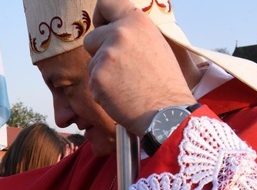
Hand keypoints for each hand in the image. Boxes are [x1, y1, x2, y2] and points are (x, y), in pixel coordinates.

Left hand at [83, 0, 195, 135]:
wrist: (165, 111)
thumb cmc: (163, 81)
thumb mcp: (153, 43)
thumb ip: (131, 33)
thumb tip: (112, 27)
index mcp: (136, 21)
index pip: (106, 3)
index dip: (100, 16)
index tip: (103, 26)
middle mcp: (119, 33)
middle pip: (90, 38)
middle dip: (99, 53)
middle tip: (121, 68)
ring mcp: (106, 56)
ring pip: (91, 63)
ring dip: (101, 73)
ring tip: (125, 84)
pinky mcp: (97, 77)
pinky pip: (91, 82)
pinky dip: (101, 90)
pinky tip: (120, 95)